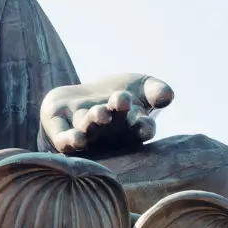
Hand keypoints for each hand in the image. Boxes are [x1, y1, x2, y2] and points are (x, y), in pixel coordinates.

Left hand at [40, 73, 174, 153]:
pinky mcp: (60, 130)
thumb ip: (156, 90)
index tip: (145, 125)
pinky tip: (75, 140)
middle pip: (111, 127)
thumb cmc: (118, 96)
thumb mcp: (141, 87)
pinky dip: (69, 140)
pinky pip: (64, 139)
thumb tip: (167, 95)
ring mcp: (83, 132)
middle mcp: (107, 133)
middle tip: (114, 107)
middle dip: (112, 117)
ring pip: (87, 129)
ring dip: (93, 122)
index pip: (141, 128)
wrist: (84, 98)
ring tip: (99, 114)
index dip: (144, 127)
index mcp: (130, 126)